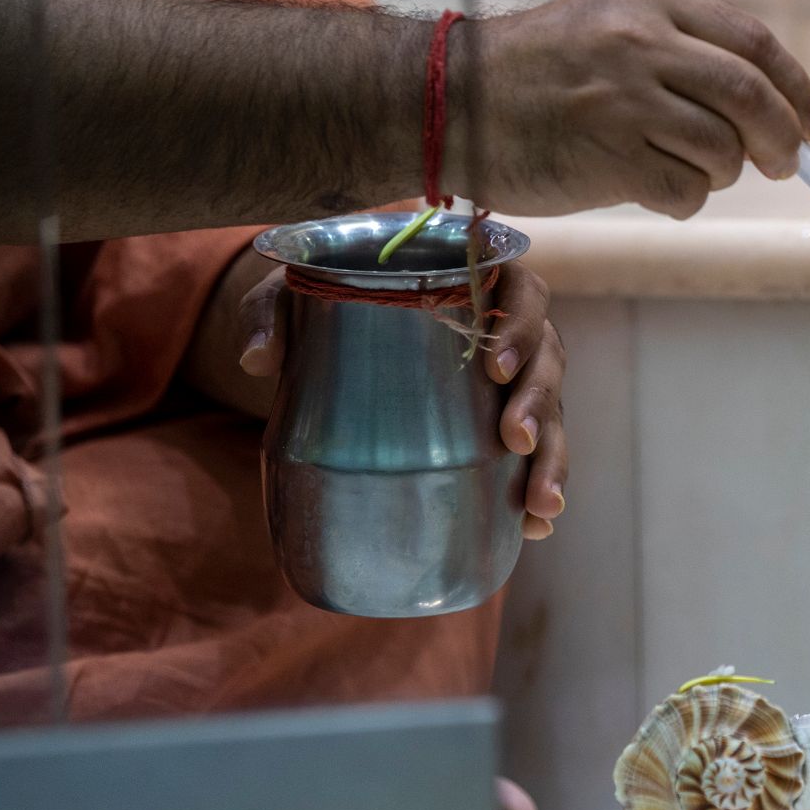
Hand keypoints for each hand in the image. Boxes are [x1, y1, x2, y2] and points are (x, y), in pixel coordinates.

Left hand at [238, 261, 567, 540]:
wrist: (337, 338)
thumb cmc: (331, 300)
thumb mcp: (296, 295)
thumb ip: (274, 312)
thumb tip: (257, 360)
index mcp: (480, 283)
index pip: (523, 293)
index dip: (519, 326)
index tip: (493, 365)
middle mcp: (509, 333)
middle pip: (548, 361)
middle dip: (539, 403)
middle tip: (515, 439)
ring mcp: (513, 385)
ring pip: (552, 417)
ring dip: (551, 459)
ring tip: (540, 505)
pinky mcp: (505, 430)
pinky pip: (536, 458)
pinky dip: (537, 493)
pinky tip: (535, 527)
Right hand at [449, 0, 809, 219]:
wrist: (448, 102)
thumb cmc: (532, 76)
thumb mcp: (607, 29)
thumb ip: (679, 53)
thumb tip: (762, 109)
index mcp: (648, 5)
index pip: (753, 44)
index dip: (797, 88)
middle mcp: (641, 45)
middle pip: (752, 98)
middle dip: (784, 141)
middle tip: (784, 165)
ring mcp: (624, 103)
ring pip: (723, 151)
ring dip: (720, 174)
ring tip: (683, 171)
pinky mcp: (608, 160)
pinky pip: (685, 194)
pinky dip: (684, 202)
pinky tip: (652, 191)